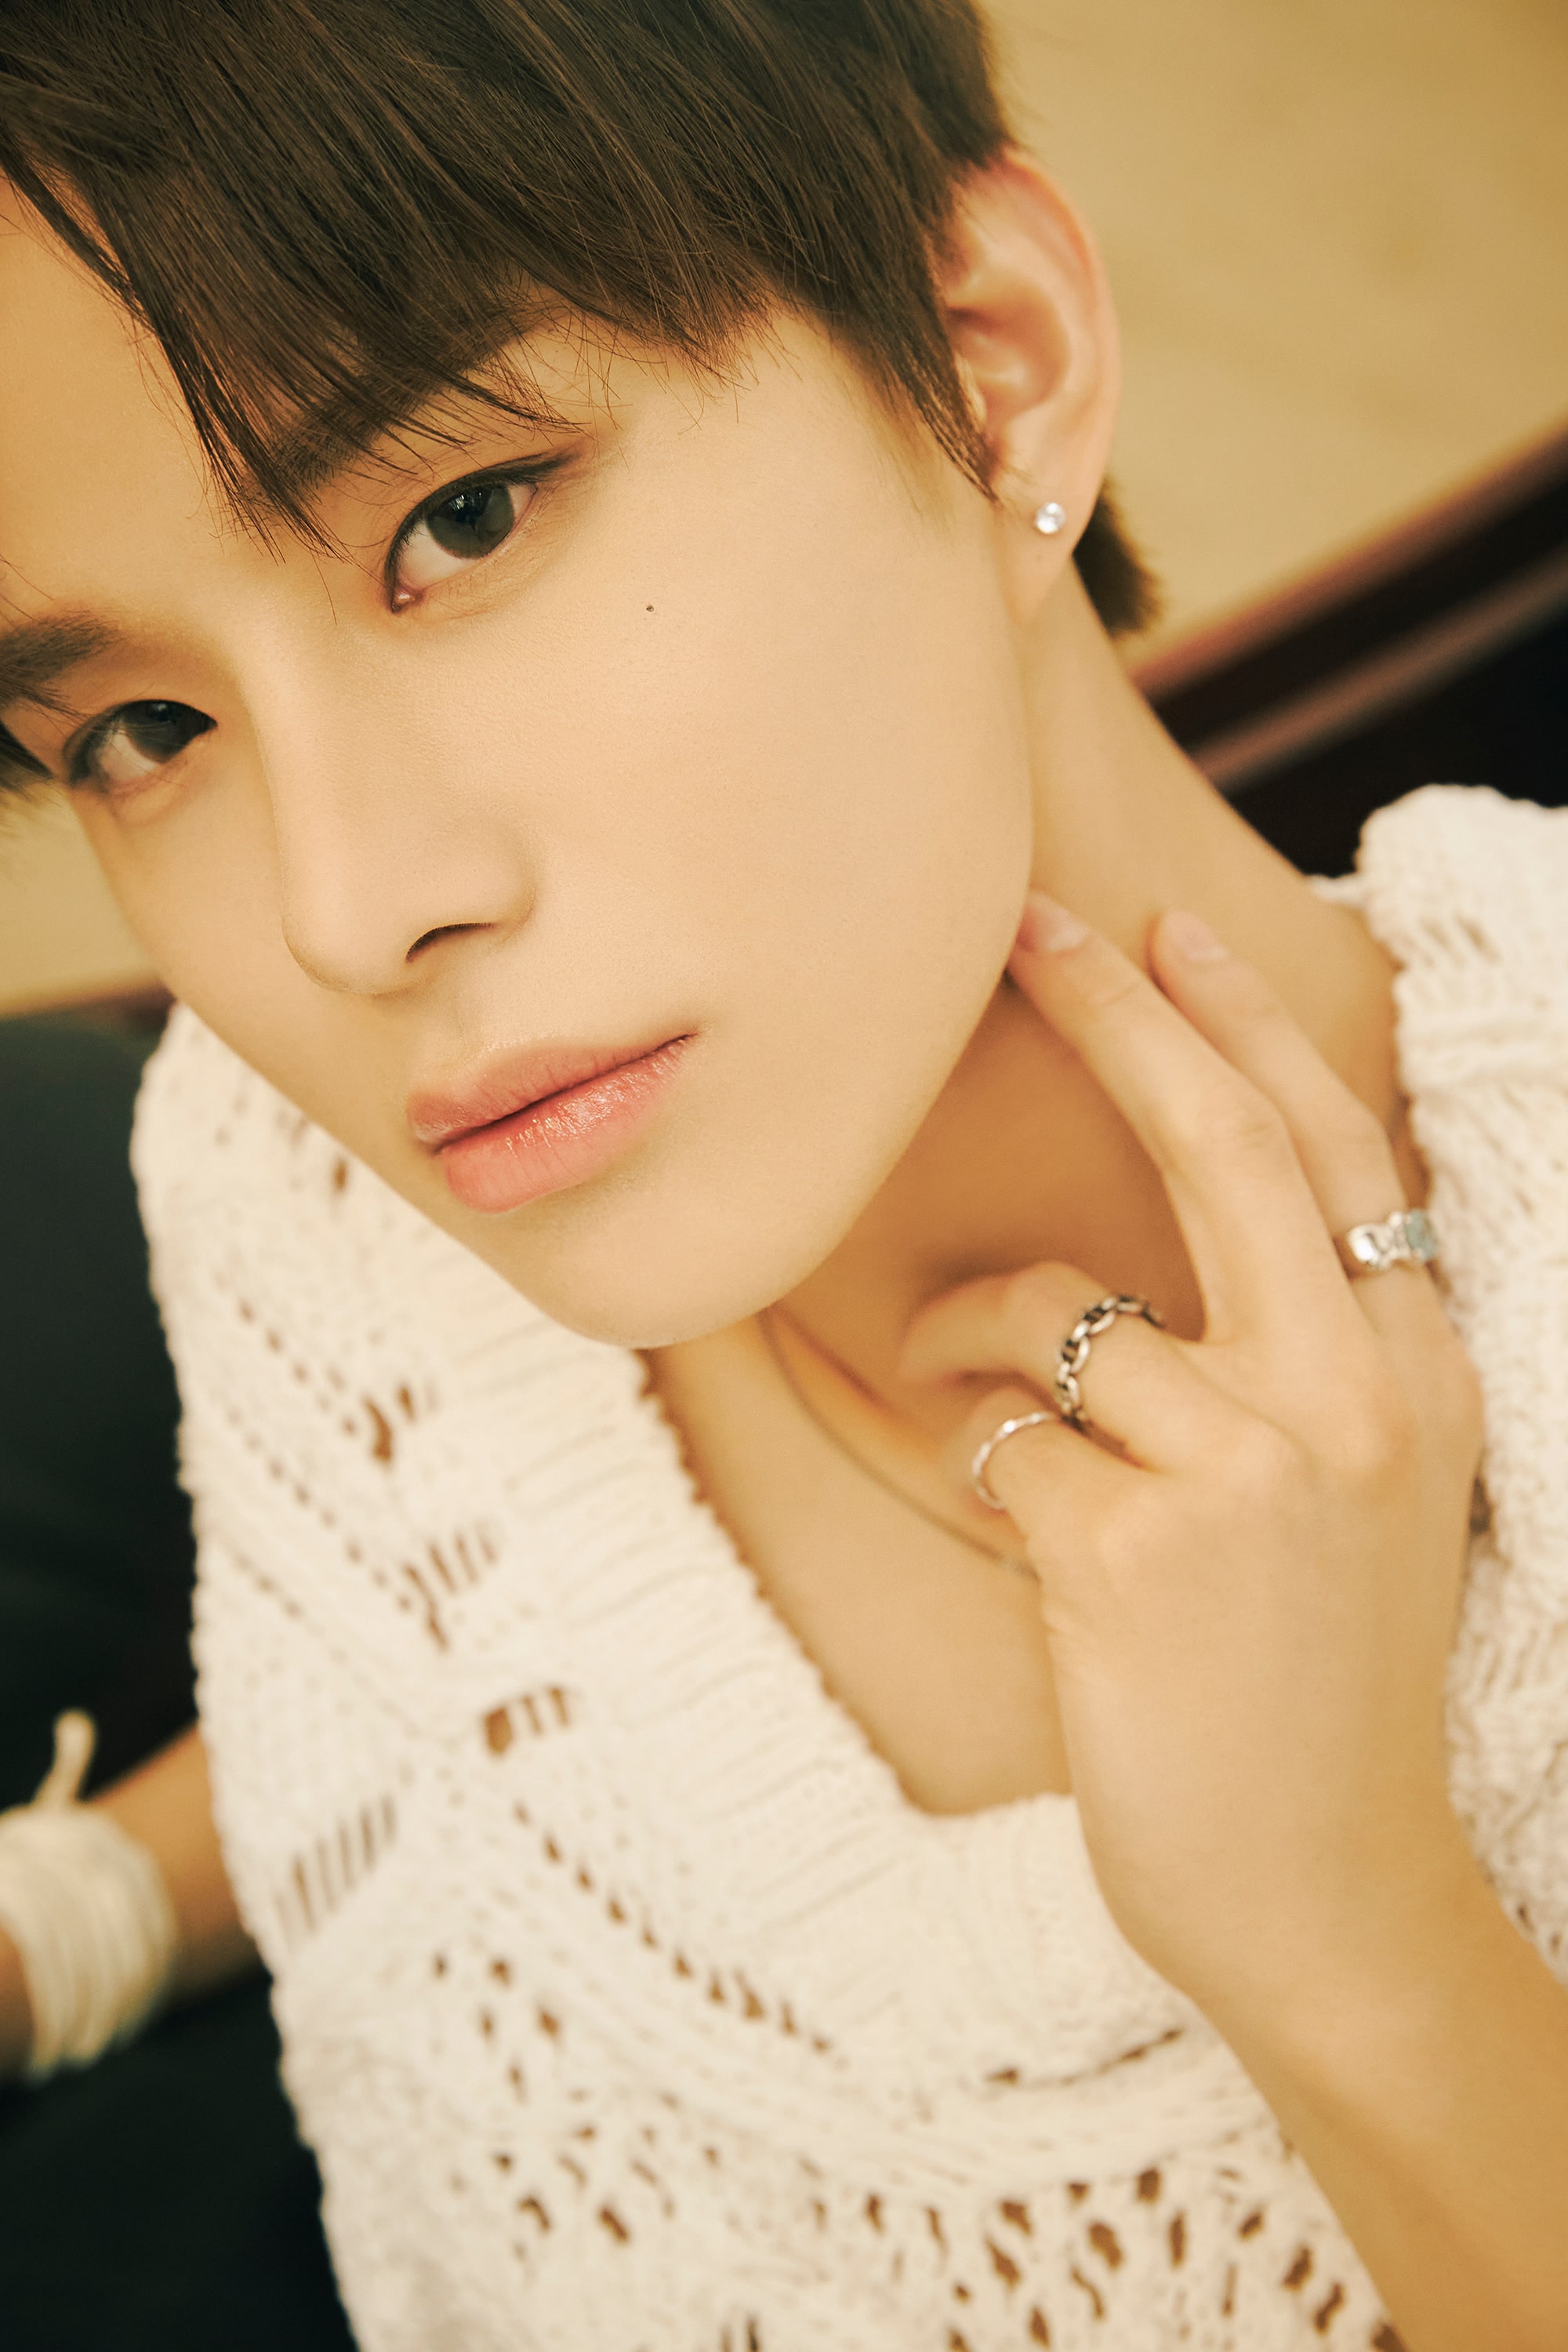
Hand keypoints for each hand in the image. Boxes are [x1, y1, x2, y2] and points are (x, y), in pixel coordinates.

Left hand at [898, 896, 1484, 2023]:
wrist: (1327, 1888)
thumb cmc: (1315, 1681)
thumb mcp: (1364, 1492)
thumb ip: (1307, 1353)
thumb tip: (1180, 1219)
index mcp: (1420, 1370)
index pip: (1331, 1148)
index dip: (1242, 1022)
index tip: (1163, 928)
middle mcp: (1356, 1397)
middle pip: (1221, 1147)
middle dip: (1117, 1018)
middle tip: (1027, 933)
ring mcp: (1253, 1470)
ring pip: (1057, 1309)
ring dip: (974, 1331)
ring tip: (963, 1384)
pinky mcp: (1140, 1551)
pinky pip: (1000, 1438)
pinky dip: (972, 1455)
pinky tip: (1010, 1521)